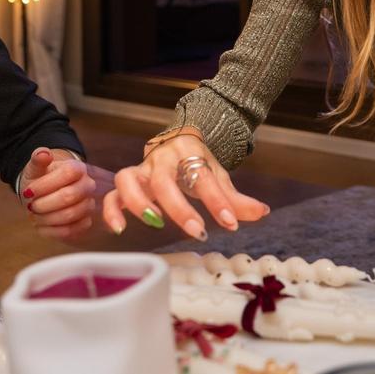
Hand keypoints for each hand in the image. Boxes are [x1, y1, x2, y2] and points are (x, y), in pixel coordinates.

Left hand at [19, 147, 111, 240]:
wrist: (46, 193)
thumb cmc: (40, 179)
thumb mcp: (35, 168)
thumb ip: (37, 160)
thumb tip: (43, 153)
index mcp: (77, 168)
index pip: (69, 173)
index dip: (45, 185)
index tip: (27, 192)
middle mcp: (88, 185)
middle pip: (69, 196)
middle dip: (43, 204)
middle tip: (31, 206)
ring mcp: (88, 204)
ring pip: (70, 215)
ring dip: (46, 218)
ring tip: (35, 215)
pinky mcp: (85, 222)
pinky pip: (71, 231)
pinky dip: (52, 231)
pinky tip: (42, 225)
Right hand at [102, 129, 268, 239]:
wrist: (176, 142)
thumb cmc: (197, 164)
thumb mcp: (218, 176)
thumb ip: (236, 199)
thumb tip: (262, 213)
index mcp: (189, 151)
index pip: (203, 176)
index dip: (217, 201)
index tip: (230, 223)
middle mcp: (161, 158)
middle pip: (164, 181)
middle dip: (180, 208)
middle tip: (198, 232)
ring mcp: (141, 169)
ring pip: (128, 181)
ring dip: (140, 203)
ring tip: (156, 223)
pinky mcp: (127, 182)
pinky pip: (112, 195)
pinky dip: (112, 210)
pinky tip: (120, 229)